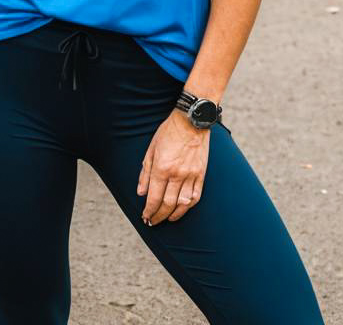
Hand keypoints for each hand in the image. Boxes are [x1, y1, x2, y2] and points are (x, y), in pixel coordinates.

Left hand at [137, 109, 209, 225]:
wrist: (191, 121)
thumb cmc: (169, 132)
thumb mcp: (151, 149)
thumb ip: (145, 173)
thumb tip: (141, 192)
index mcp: (161, 168)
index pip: (154, 198)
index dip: (148, 211)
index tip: (145, 217)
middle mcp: (176, 174)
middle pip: (167, 204)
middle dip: (158, 216)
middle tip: (153, 222)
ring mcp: (191, 175)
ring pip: (182, 204)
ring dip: (173, 215)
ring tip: (166, 219)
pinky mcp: (201, 174)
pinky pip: (196, 196)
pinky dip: (188, 206)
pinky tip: (182, 209)